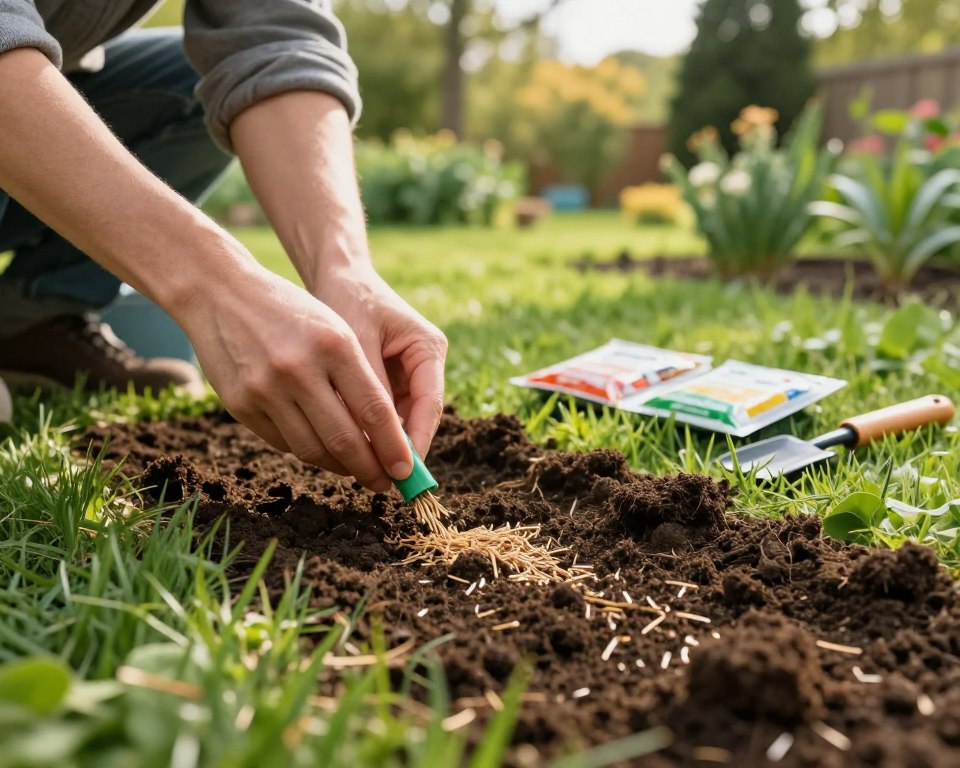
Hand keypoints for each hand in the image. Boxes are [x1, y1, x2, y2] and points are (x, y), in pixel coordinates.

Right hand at [176, 259, 413, 491]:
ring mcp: (265, 390)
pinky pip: (283, 443)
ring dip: (338, 467)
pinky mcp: (240, 405)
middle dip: (370, 470)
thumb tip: (384, 435)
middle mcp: (299, 369)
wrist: (220, 293)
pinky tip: (320, 450)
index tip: (407, 470)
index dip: (394, 448)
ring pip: (311, 450)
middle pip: (344, 439)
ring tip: (354, 470)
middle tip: (384, 485)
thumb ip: (360, 378)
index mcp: (334, 345)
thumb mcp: (335, 329)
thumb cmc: (291, 311)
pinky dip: (307, 451)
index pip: (375, 411)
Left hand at [315, 265, 447, 459]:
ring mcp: (408, 374)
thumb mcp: (355, 339)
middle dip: (398, 448)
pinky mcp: (388, 381)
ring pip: (398, 420)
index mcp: (428, 348)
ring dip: (381, 443)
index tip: (403, 471)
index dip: (417, 440)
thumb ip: (366, 385)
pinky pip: (381, 414)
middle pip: (417, 418)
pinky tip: (350, 448)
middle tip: (379, 480)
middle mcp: (424, 365)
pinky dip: (367, 430)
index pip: (430, 403)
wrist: (338, 277)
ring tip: (361, 470)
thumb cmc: (348, 299)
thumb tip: (369, 437)